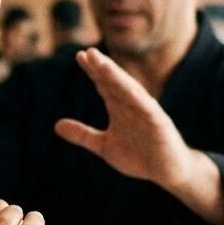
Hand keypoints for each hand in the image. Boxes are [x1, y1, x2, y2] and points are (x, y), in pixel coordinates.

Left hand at [54, 48, 190, 184]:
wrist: (167, 172)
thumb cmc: (139, 156)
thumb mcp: (103, 146)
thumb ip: (83, 134)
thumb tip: (56, 125)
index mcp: (119, 107)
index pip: (104, 84)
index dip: (93, 71)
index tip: (80, 55)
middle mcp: (132, 105)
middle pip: (115, 82)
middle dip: (102, 67)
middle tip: (88, 52)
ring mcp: (146, 112)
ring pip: (130, 91)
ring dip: (117, 77)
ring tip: (104, 64)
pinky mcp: (159, 124)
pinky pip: (149, 110)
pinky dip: (139, 99)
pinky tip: (130, 90)